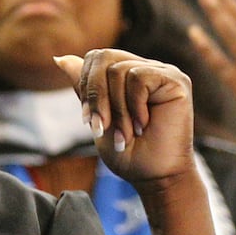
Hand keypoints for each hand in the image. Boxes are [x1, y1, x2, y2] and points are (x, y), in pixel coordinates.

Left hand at [54, 49, 194, 189]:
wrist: (155, 177)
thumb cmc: (129, 153)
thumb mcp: (98, 117)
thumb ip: (84, 88)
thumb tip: (60, 58)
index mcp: (127, 75)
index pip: (96, 58)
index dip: (85, 86)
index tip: (88, 120)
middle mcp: (145, 68)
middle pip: (104, 56)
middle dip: (95, 95)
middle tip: (101, 127)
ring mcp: (162, 72)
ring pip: (119, 71)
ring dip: (116, 109)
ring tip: (126, 134)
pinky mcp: (175, 80)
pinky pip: (139, 77)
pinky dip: (133, 106)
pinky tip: (143, 125)